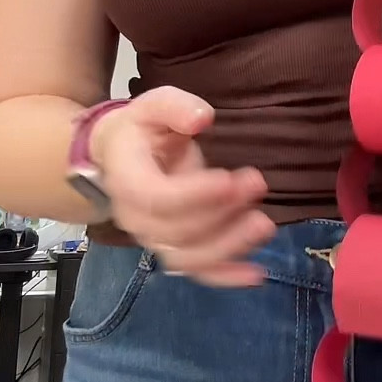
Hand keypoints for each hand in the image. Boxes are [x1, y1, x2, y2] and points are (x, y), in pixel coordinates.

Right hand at [90, 87, 272, 287]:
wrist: (118, 158)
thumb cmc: (140, 130)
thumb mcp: (152, 105)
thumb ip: (175, 107)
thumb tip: (202, 117)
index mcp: (127, 180)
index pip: (156, 197)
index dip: (194, 195)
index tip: (229, 180)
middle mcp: (136, 218)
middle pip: (178, 231)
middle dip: (221, 212)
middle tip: (257, 183)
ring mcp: (154, 238)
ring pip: (189, 257)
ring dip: (229, 245)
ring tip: (264, 224)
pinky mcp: (174, 249)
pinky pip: (197, 271)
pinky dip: (226, 276)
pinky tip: (255, 274)